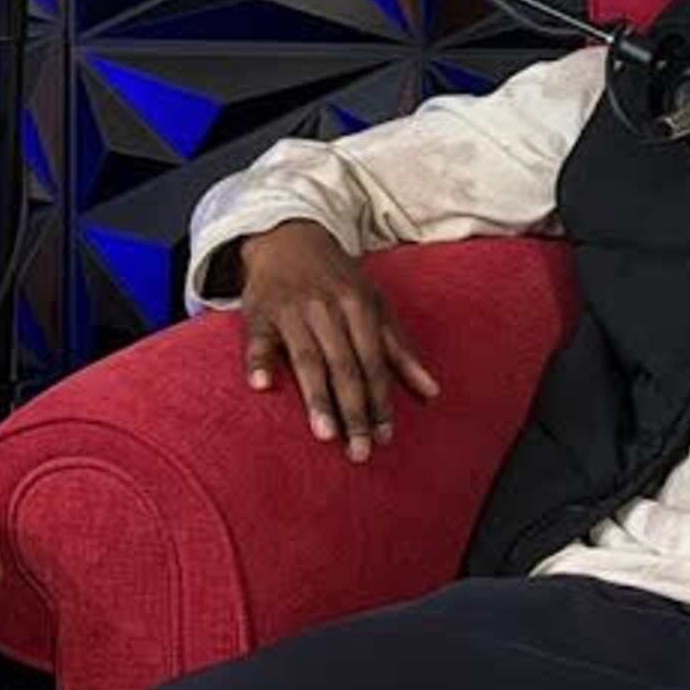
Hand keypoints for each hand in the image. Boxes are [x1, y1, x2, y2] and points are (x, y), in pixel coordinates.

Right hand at [234, 219, 438, 462]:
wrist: (290, 238)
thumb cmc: (339, 280)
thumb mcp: (375, 305)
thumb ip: (399, 350)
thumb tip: (432, 393)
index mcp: (359, 306)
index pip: (373, 362)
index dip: (380, 401)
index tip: (385, 436)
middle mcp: (327, 309)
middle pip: (344, 366)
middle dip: (354, 410)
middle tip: (359, 451)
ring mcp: (292, 310)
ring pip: (307, 359)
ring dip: (316, 397)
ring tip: (326, 434)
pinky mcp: (259, 313)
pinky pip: (258, 340)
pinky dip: (258, 360)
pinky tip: (262, 386)